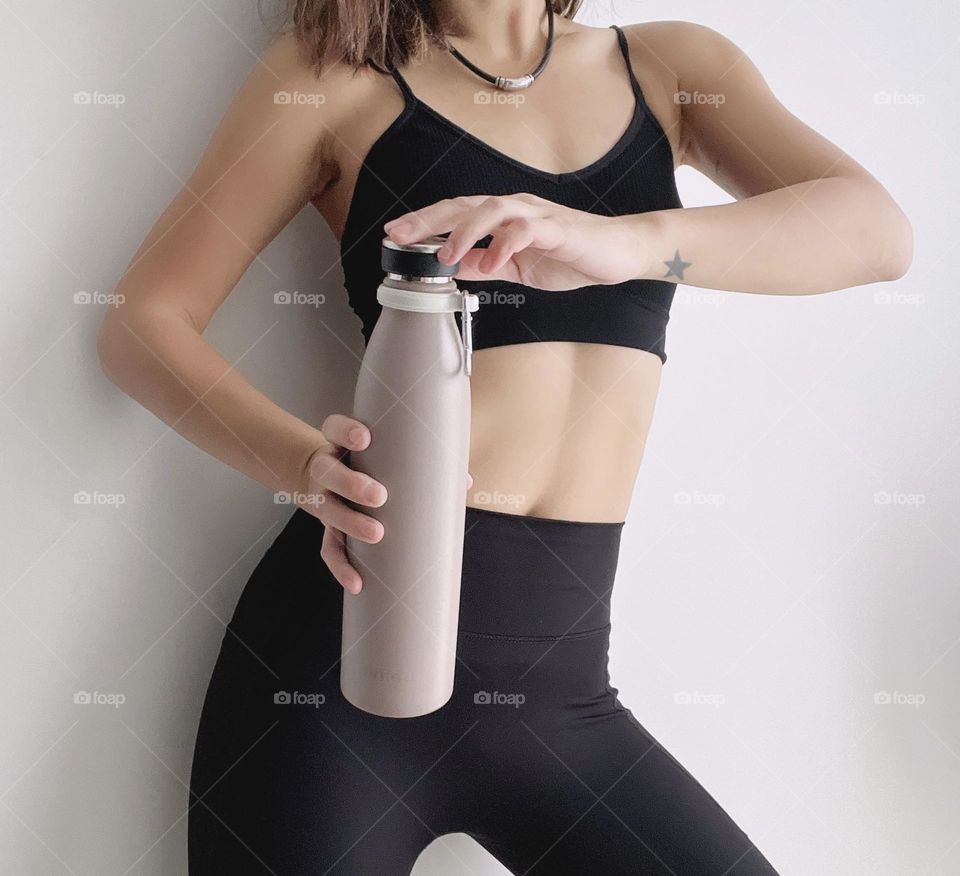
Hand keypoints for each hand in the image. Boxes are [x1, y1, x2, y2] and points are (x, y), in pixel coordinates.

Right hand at [302, 414, 473, 594]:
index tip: (365, 439)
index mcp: (341, 443)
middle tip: (380, 496)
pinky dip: (341, 566)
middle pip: (328, 472)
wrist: (327, 481)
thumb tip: (465, 482)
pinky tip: (357, 583)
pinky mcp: (326, 527)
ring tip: (377, 534)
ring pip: (327, 510)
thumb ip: (423, 462)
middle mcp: (327, 469)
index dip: (346, 431)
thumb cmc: (372, 464)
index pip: (334, 428)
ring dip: (350, 523)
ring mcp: (324, 499)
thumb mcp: (388, 455)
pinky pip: (328, 548)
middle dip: (352, 483)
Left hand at [383, 193, 654, 289]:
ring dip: (465, 232)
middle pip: (464, 205)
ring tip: (447, 256)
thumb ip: (488, 265)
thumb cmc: (572, 255)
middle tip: (401, 235)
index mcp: (504, 218)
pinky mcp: (557, 228)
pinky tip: (493, 261)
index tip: (396, 235)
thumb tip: (458, 269)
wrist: (617, 252)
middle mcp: (515, 209)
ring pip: (491, 211)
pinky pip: (526, 231)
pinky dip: (506, 245)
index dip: (425, 223)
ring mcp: (535, 215)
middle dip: (430, 219)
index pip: (456, 214)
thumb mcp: (519, 267)